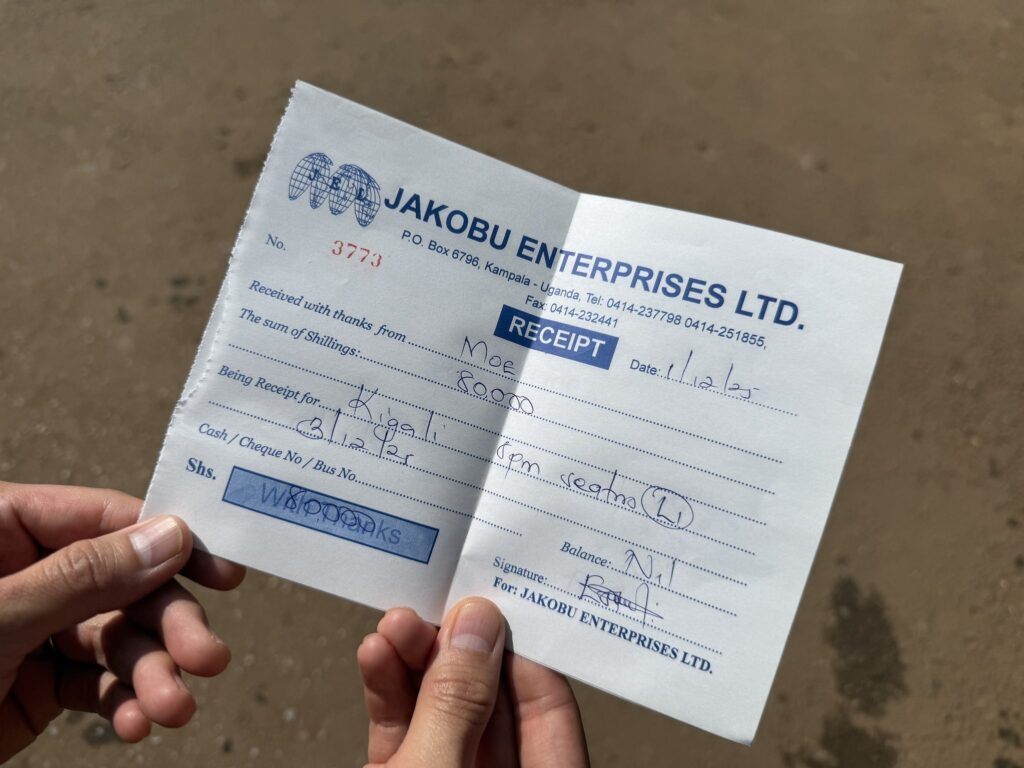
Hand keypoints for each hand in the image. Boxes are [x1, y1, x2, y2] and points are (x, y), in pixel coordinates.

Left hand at [0, 482, 245, 761]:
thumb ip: (82, 575)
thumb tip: (168, 536)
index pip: (103, 519)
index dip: (169, 542)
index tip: (222, 572)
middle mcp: (23, 574)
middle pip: (123, 584)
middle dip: (165, 626)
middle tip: (206, 658)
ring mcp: (30, 630)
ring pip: (115, 640)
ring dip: (149, 675)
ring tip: (169, 709)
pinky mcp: (32, 686)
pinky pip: (94, 684)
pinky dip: (120, 705)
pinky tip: (133, 726)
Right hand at [357, 598, 588, 767]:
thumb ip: (457, 701)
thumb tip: (476, 623)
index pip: (548, 705)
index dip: (520, 648)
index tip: (490, 600)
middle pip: (490, 698)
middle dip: (457, 645)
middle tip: (437, 599)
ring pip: (440, 709)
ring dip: (415, 660)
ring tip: (395, 620)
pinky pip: (403, 730)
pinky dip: (388, 693)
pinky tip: (376, 654)